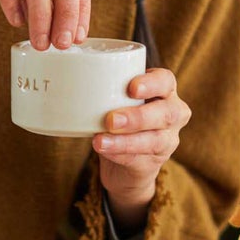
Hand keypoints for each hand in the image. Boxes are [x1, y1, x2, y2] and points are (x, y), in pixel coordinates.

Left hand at [92, 68, 191, 232]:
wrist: (123, 165)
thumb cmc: (119, 120)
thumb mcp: (114, 101)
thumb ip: (103, 91)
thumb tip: (66, 74)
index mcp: (164, 92)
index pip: (166, 81)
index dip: (152, 83)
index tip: (131, 88)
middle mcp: (172, 114)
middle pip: (166, 113)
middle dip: (138, 117)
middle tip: (111, 119)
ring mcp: (167, 141)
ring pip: (154, 140)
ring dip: (124, 141)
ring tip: (100, 140)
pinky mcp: (154, 163)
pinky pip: (139, 159)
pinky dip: (119, 154)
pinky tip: (103, 150)